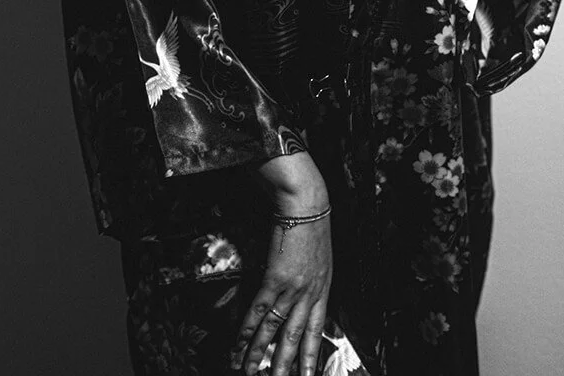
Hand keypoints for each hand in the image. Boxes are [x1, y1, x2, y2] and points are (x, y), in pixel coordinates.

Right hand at [234, 158, 332, 375]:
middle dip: (286, 364)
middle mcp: (310, 293)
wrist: (307, 204)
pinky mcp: (275, 279)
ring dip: (260, 354)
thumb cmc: (313, 223)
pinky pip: (259, 311)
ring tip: (250, 373)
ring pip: (275, 330)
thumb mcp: (321, 256)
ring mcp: (293, 288)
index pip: (316, 330)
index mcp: (323, 288)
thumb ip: (312, 277)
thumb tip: (302, 292)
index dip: (311, 355)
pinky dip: (247, 331)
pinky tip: (240, 346)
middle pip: (295, 337)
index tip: (308, 375)